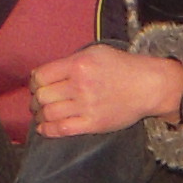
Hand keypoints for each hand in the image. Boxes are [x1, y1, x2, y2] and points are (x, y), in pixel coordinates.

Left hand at [27, 44, 182, 137]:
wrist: (148, 86)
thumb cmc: (121, 66)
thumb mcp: (95, 52)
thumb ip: (71, 61)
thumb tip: (47, 74)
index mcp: (79, 64)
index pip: (41, 75)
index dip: (34, 82)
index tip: (36, 85)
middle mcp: (80, 85)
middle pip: (42, 96)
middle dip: (34, 99)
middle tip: (36, 101)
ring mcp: (86, 106)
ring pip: (49, 113)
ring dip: (39, 114)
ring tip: (40, 113)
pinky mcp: (93, 124)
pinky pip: (62, 129)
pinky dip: (47, 130)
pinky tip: (43, 127)